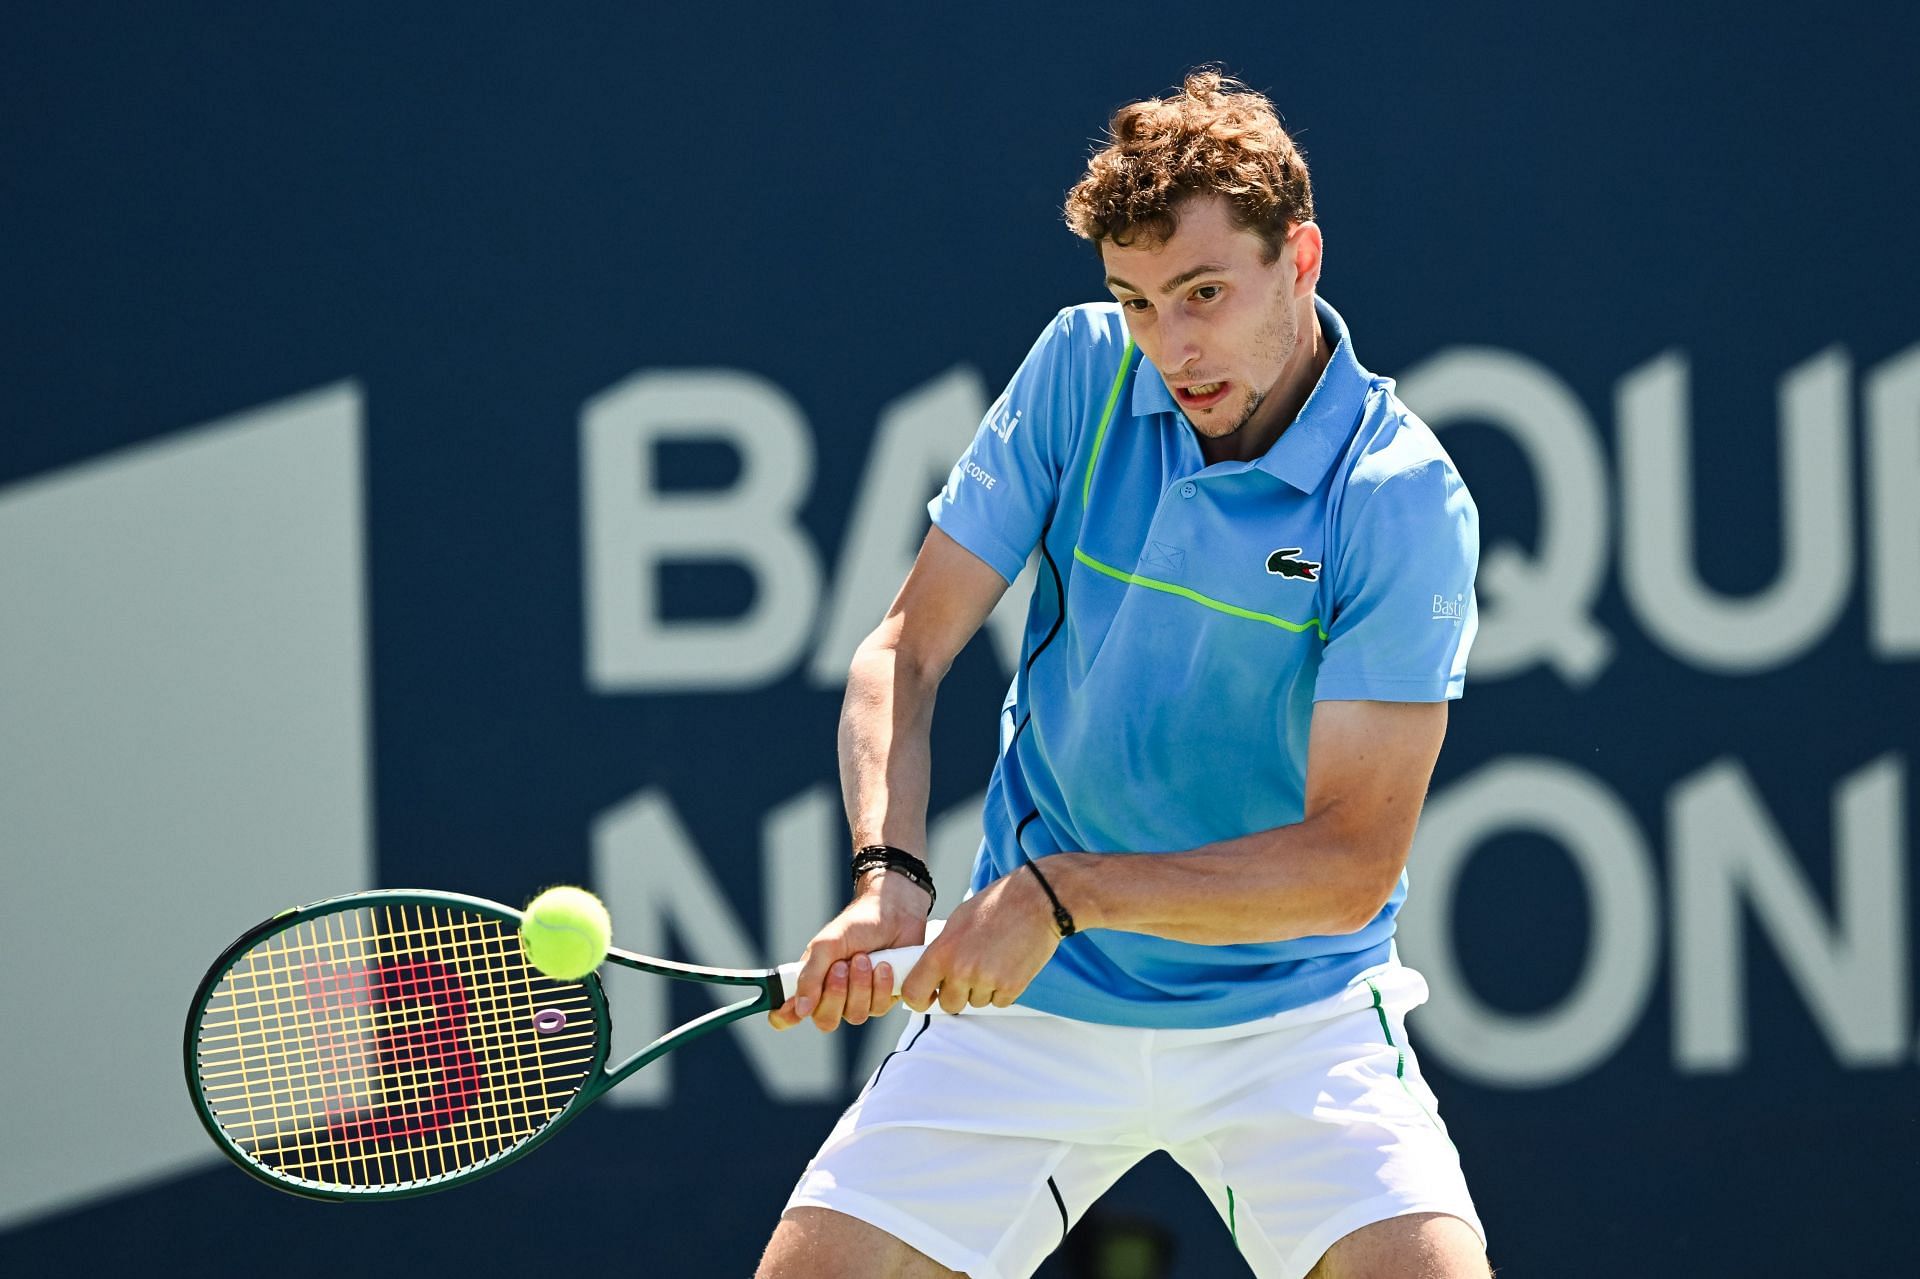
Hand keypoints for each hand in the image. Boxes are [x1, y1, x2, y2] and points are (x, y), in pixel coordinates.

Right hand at [768, 873, 930, 1031]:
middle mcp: (833, 996)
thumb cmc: (857, 925)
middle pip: (826, 1020)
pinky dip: (880, 985)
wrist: (894, 913)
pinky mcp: (884, 998)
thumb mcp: (826, 945)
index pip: (791, 1013)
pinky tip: (884, 965)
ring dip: (860, 986)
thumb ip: (810, 977)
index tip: (792, 1010)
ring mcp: (859, 1000)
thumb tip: (799, 1010)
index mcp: (812, 982)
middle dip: (835, 993)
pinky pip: (879, 1008)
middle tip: (841, 965)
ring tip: (864, 958)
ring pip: (855, 1015)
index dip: (788, 1016)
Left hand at [901, 863, 1060, 1014]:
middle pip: (950, 1004)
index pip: (915, 993)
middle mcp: (961, 971)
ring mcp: (987, 981)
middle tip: (971, 972)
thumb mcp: (957, 922)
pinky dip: (1004, 990)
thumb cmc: (997, 905)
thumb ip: (942, 951)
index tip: (928, 997)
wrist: (1035, 900)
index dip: (920, 999)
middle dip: (958, 993)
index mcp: (942, 953)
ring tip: (994, 960)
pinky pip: (1000, 1002)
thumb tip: (931, 972)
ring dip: (983, 989)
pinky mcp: (1011, 987)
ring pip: (977, 1002)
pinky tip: (1008, 965)